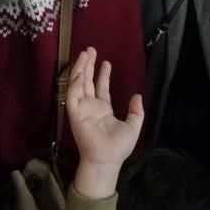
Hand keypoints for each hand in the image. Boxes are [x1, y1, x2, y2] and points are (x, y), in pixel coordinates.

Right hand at [65, 47, 144, 199]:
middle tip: (90, 49)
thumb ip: (136, 111)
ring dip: (80, 69)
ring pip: (79, 84)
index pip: (101, 87)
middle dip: (88, 65)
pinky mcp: (74, 113)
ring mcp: (82, 108)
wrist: (108, 159)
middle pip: (88, 81)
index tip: (106, 62)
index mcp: (103, 109)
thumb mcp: (133, 126)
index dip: (103, 74)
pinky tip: (80, 72)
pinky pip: (72, 95)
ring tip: (84, 54)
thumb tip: (137, 95)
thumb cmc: (119, 146)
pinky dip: (75, 83)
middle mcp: (91, 106)